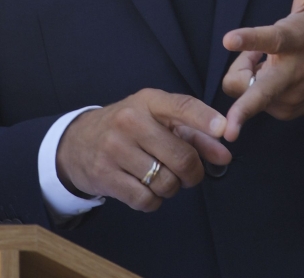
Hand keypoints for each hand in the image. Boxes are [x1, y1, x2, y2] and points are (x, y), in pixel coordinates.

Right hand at [56, 89, 230, 211]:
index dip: (205, 119)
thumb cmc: (129, 128)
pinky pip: (146, 200)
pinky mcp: (105, 176)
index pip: (182, 106)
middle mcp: (131, 121)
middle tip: (189, 173)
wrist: (78, 141)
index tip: (224, 130)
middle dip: (193, 172)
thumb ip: (194, 135)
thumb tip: (225, 155)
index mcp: (148, 101)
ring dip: (172, 187)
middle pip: (181, 156)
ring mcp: (115, 149)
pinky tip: (145, 188)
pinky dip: (153, 201)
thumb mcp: (157, 119)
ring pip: (166, 182)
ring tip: (161, 176)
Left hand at [221, 0, 303, 140]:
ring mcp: (285, 98)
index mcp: (293, 41)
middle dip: (243, 112)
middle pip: (259, 94)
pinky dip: (257, 86)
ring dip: (248, 74)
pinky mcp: (283, 112)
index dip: (249, 40)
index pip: (270, 39)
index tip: (229, 39)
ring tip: (268, 60)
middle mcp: (288, 74)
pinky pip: (255, 100)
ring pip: (245, 89)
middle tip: (229, 127)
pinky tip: (273, 74)